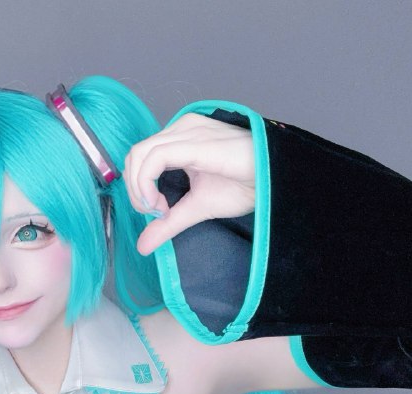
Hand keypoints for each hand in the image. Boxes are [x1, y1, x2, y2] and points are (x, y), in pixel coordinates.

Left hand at [123, 112, 255, 254]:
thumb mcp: (196, 208)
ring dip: (139, 188)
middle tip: (156, 212)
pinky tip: (160, 202)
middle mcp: (182, 129)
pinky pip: (155, 157)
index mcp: (181, 139)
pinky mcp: (196, 141)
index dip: (137, 187)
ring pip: (139, 154)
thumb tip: (143, 246)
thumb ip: (168, 223)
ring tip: (160, 209)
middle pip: (134, 155)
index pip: (139, 157)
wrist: (277, 180)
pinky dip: (146, 182)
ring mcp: (188, 131)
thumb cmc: (246, 185)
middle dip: (134, 190)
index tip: (158, 211)